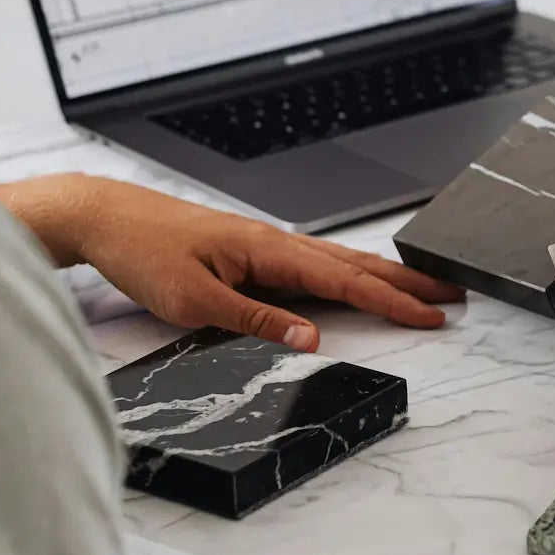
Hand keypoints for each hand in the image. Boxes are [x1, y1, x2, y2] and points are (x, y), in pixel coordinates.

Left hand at [0, 176, 462, 349]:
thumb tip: (312, 337)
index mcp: (269, 249)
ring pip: (336, 262)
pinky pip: (311, 264)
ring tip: (418, 288)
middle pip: (354, 265)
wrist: (103, 216)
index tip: (432, 315)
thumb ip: (257, 320)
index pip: (345, 280)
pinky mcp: (247, 251)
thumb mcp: (195, 300)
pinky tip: (353, 281)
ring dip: (380, 277)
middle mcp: (273, 242)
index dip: (392, 301)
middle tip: (451, 295)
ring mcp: (262, 244)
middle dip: (405, 283)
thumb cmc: (142, 251)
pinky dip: (346, 273)